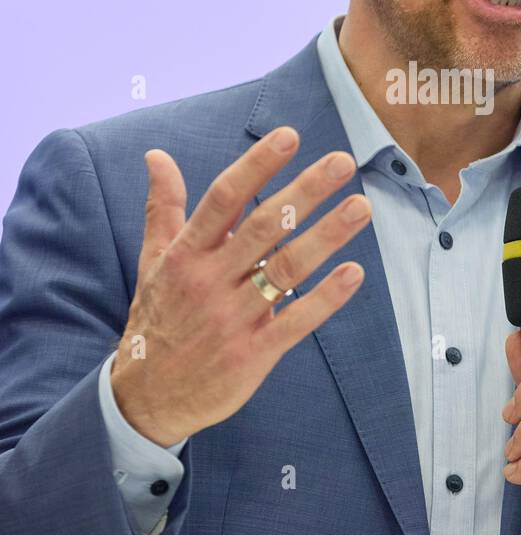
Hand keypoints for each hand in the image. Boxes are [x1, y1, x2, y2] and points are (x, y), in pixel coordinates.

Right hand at [111, 127, 370, 446]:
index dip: (257, 166)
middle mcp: (209, 282)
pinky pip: (295, 322)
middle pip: (264, 228)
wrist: (145, 398)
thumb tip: (156, 156)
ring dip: (327, 237)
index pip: (223, 199)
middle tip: (343, 162)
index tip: (289, 136)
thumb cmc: (157, 318)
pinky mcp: (253, 354)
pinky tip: (354, 273)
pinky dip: (325, 298)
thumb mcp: (153, 261)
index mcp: (186, 255)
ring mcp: (233, 319)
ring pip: (286, 270)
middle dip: (305, 192)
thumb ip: (163, 207)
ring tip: (361, 207)